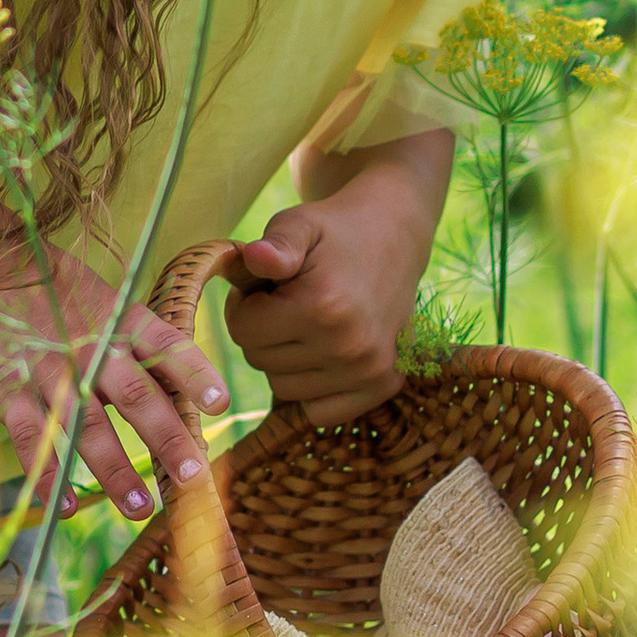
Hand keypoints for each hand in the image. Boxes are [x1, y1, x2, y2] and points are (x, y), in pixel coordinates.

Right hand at [0, 239, 227, 524]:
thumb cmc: (60, 292)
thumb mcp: (110, 302)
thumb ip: (143, 345)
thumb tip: (189, 389)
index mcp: (120, 320)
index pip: (165, 345)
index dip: (192, 373)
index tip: (219, 403)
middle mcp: (90, 347)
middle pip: (134, 395)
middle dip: (166, 438)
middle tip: (191, 477)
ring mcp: (48, 372)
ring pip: (85, 425)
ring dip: (114, 469)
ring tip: (140, 507)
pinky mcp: (10, 392)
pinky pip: (30, 439)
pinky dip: (47, 476)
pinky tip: (66, 507)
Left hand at [223, 134, 450, 423]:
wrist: (394, 237)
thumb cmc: (334, 231)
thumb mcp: (299, 224)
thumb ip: (274, 244)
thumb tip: (251, 258)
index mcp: (322, 306)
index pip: (242, 330)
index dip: (243, 304)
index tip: (262, 286)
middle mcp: (349, 346)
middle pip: (259, 361)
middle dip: (262, 330)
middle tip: (285, 300)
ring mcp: (369, 371)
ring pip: (283, 388)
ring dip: (283, 358)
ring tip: (304, 321)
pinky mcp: (383, 385)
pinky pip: (319, 413)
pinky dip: (310, 389)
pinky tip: (319, 354)